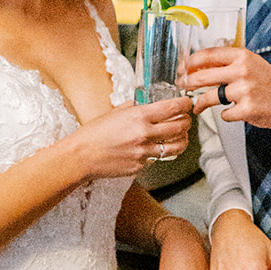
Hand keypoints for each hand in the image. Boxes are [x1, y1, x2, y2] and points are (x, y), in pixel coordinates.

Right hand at [76, 98, 191, 177]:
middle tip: (186, 119)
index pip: (172, 108)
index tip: (188, 103)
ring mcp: (144, 152)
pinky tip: (154, 148)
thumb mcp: (115, 112)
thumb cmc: (95, 133)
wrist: (82, 155)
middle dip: (187, 121)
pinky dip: (159, 153)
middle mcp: (144, 134)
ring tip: (181, 136)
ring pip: (176, 146)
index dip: (185, 104)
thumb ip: (135, 107)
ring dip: (182, 140)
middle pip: (180, 127)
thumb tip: (148, 103)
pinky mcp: (141, 166)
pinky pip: (157, 158)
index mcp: (138, 116)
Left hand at [186, 46, 270, 131]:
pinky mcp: (246, 109)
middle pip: (203, 75)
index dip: (191, 61)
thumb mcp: (251, 64)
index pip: (208, 54)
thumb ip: (229, 63)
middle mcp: (242, 71)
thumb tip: (200, 66)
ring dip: (199, 103)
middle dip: (188, 82)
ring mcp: (244, 91)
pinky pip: (224, 114)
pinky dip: (225, 115)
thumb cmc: (269, 84)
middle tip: (182, 86)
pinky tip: (230, 113)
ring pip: (209, 97)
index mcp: (242, 57)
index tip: (183, 67)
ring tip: (196, 107)